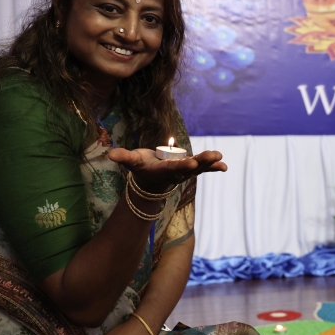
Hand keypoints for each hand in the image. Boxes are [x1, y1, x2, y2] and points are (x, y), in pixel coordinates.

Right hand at [109, 147, 226, 192]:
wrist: (151, 181)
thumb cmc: (142, 167)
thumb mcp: (133, 161)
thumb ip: (124, 157)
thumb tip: (110, 154)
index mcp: (163, 170)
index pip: (173, 167)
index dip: (182, 164)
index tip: (192, 161)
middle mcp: (176, 172)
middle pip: (190, 167)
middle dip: (200, 162)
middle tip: (210, 157)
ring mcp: (185, 171)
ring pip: (199, 167)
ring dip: (209, 162)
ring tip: (220, 157)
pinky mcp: (191, 168)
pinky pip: (204, 168)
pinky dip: (214, 167)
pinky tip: (224, 166)